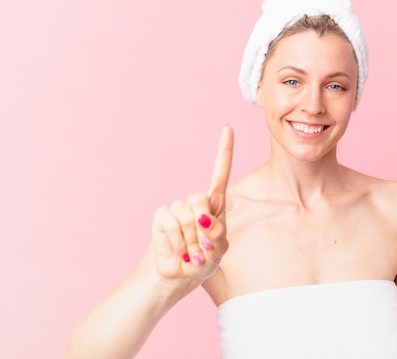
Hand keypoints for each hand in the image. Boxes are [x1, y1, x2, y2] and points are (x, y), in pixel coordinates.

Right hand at [150, 126, 233, 282]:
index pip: (221, 173)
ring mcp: (178, 208)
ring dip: (190, 239)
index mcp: (216, 204)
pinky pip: (170, 223)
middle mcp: (196, 202)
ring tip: (191, 252)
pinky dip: (176, 240)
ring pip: (185, 215)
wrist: (180, 275)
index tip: (228, 128)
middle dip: (202, 224)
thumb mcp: (218, 251)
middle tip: (203, 246)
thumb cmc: (204, 260)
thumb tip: (204, 220)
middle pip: (200, 199)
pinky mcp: (162, 216)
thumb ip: (217, 235)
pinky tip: (178, 250)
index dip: (224, 151)